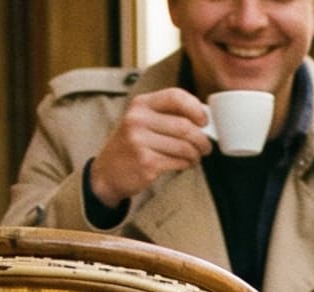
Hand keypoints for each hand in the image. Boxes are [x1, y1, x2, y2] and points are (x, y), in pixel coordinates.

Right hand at [87, 89, 209, 207]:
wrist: (107, 173)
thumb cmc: (132, 145)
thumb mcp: (141, 121)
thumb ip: (165, 114)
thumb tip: (202, 117)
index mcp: (140, 104)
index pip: (176, 96)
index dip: (196, 108)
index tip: (204, 121)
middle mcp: (138, 119)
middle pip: (184, 125)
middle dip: (202, 139)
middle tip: (206, 147)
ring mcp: (140, 141)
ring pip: (184, 146)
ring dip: (196, 154)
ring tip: (196, 157)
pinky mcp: (146, 162)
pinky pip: (178, 161)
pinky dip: (186, 164)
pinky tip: (185, 164)